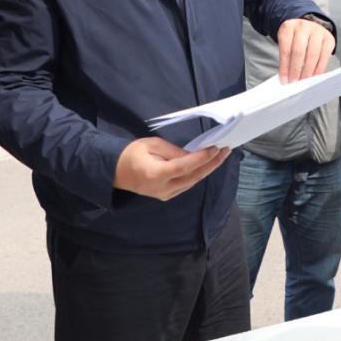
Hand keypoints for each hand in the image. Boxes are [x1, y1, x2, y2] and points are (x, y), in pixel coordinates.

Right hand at [114, 137, 230, 200]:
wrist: (115, 172)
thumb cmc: (132, 154)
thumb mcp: (152, 145)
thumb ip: (173, 151)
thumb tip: (193, 154)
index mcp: (156, 174)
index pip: (185, 166)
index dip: (202, 158)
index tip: (216, 148)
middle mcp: (163, 188)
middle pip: (193, 177)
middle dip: (212, 164)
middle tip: (226, 151)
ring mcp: (166, 195)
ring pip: (192, 182)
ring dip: (207, 169)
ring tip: (220, 156)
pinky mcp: (167, 196)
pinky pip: (187, 185)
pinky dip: (198, 174)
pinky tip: (207, 165)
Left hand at [277, 18, 334, 82]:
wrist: (309, 26)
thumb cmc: (295, 37)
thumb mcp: (286, 42)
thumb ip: (286, 57)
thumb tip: (285, 77)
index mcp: (288, 27)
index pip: (285, 50)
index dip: (285, 67)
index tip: (284, 80)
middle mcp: (303, 27)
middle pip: (299, 51)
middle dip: (296, 70)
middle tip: (294, 82)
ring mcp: (317, 31)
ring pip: (313, 54)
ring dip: (308, 71)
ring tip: (304, 81)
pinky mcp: (328, 38)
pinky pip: (324, 56)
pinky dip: (319, 69)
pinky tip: (314, 76)